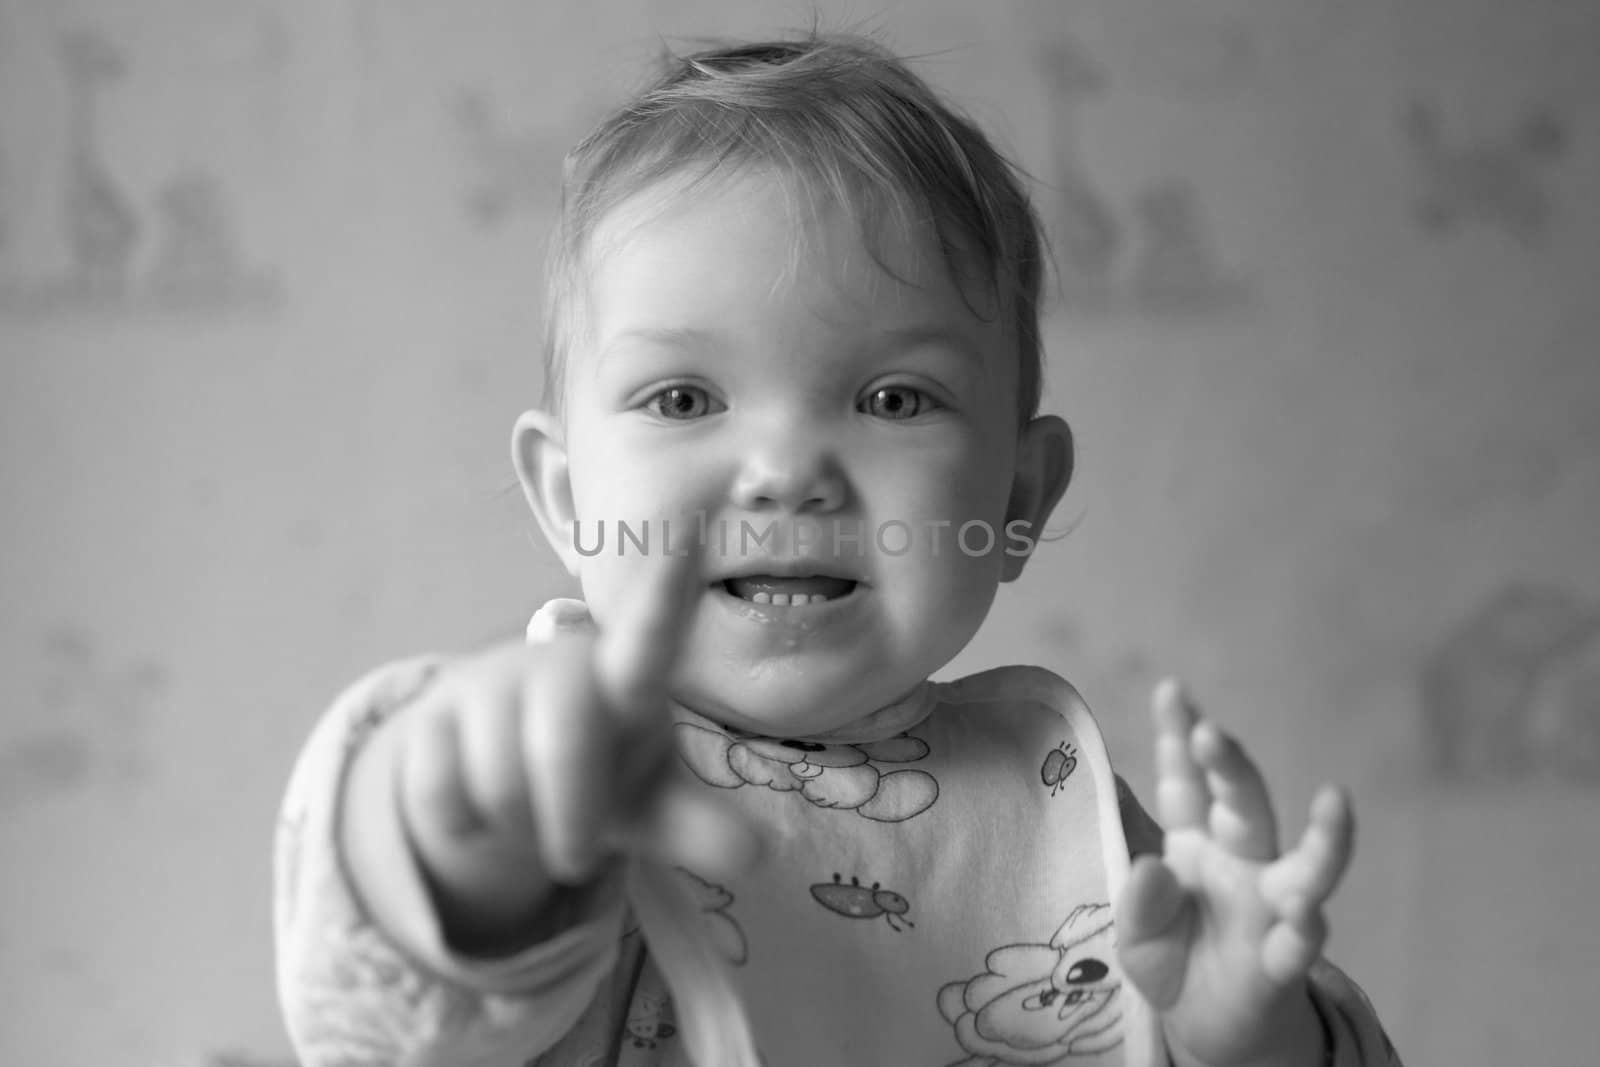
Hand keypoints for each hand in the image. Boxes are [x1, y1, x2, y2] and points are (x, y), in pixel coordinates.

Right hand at [390, 536, 754, 951]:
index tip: (689, 533)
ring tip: (527, 812)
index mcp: (626, 681)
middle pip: (562, 742)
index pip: (650, 636)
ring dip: (513, 825)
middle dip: (571, 815)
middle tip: (577, 858)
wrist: (498, 773)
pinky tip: (476, 804)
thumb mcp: (650, 808)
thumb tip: (755, 857)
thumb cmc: (597, 773)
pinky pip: (439, 792)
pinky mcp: (432, 713)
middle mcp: (560, 667)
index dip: (665, 593)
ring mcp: (491, 684)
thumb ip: (696, 828)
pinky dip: (460, 826)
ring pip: (495, 780)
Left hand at [1116, 681, 1354, 1066]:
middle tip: (1208, 731)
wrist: (1212, 1028)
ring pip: (1306, 864)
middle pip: (1244, 804)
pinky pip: (1302, 942)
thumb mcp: (1137, 932)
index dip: (1180, 737)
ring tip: (1335, 800)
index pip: (1187, 782)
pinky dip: (1306, 929)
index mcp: (1196, 842)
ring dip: (1323, 836)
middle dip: (1230, 764)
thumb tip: (1151, 868)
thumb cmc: (1176, 959)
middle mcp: (1242, 863)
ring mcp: (1270, 908)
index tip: (1172, 691)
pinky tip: (1306, 913)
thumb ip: (1139, 901)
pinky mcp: (1282, 961)